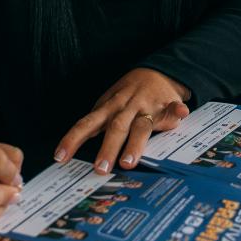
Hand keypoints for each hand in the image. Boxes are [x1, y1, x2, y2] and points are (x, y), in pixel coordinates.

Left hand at [54, 68, 190, 174]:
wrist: (157, 71)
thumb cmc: (128, 95)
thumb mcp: (108, 105)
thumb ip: (95, 125)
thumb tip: (72, 147)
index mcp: (108, 108)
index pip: (87, 124)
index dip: (73, 140)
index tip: (60, 157)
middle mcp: (126, 108)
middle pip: (115, 128)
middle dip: (107, 149)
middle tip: (100, 169)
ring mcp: (147, 106)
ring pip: (141, 126)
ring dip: (135, 143)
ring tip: (129, 161)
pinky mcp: (168, 105)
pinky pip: (173, 107)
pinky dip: (177, 110)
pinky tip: (181, 113)